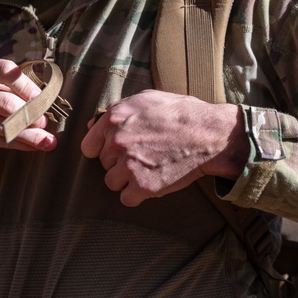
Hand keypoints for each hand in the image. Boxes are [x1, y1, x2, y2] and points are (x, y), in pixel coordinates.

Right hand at [0, 57, 56, 159]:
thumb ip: (7, 86)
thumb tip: (43, 100)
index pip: (4, 70)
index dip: (26, 85)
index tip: (43, 97)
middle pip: (5, 101)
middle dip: (30, 114)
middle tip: (45, 121)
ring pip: (2, 125)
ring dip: (29, 134)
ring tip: (47, 140)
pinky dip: (17, 144)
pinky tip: (32, 146)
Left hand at [81, 90, 247, 206]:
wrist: (209, 134)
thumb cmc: (181, 113)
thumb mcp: (146, 99)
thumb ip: (117, 111)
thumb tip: (92, 126)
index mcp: (114, 118)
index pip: (89, 146)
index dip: (103, 149)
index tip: (117, 151)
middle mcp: (117, 141)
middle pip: (104, 163)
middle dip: (119, 161)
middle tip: (144, 155)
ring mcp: (128, 164)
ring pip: (112, 182)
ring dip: (127, 180)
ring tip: (149, 168)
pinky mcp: (143, 186)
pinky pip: (126, 199)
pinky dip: (138, 195)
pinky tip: (152, 182)